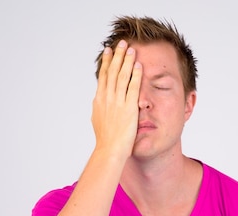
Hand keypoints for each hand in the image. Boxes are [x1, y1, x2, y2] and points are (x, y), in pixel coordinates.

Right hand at [91, 40, 142, 157]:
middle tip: (121, 43)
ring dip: (126, 61)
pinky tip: (138, 66)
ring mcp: (117, 103)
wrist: (110, 151)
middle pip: (112, 72)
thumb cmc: (106, 141)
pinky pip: (133, 88)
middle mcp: (107, 99)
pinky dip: (135, 75)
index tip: (108, 51)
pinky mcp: (129, 108)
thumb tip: (99, 102)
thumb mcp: (99, 121)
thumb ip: (101, 109)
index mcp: (99, 101)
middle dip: (117, 56)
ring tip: (131, 49)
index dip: (106, 62)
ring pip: (121, 76)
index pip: (103, 77)